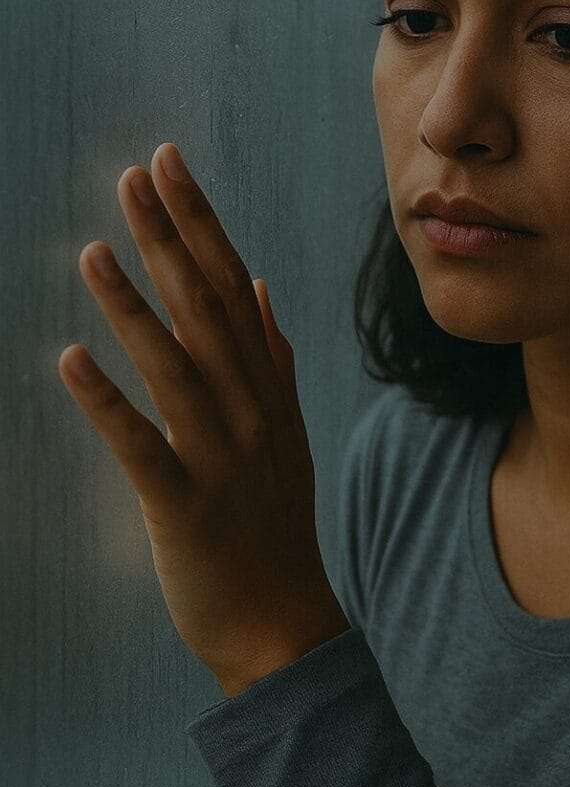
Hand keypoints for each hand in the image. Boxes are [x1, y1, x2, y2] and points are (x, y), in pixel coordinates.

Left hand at [58, 142, 349, 696]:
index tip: (169, 165)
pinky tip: (68, 362)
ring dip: (132, 307)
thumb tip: (258, 286)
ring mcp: (220, 455)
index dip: (198, 221)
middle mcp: (247, 408)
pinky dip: (107, 404)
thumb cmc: (274, 522)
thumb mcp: (284, 429)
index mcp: (264, 385)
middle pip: (205, 308)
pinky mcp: (185, 505)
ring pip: (174, 367)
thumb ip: (271, 356)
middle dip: (169, 237)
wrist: (283, 621)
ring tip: (92, 252)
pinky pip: (142, 448)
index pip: (228, 284)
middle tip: (135, 174)